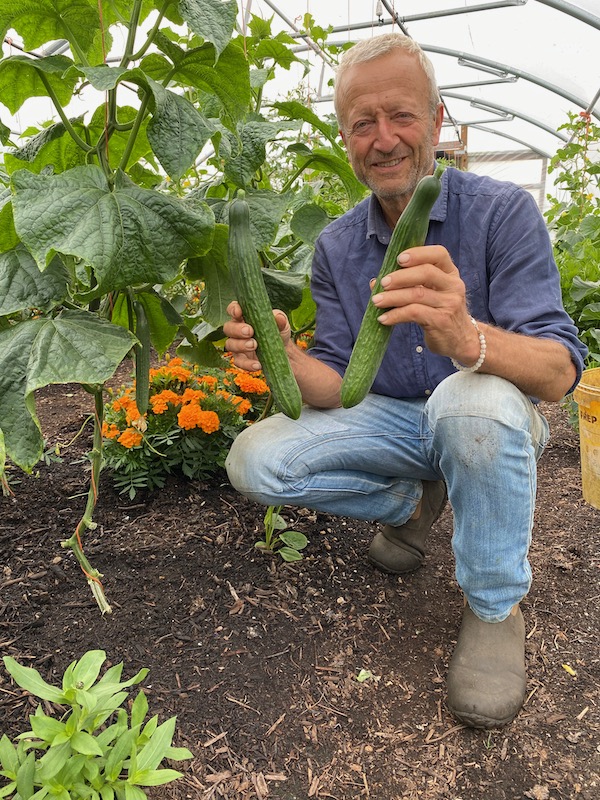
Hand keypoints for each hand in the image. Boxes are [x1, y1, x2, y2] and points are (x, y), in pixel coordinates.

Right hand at [223, 301, 290, 371]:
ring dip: (240, 345)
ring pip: (229, 344)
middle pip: (228, 328)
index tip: (238, 312)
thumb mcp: (282, 324)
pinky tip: (257, 364)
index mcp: (244, 316)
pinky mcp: (241, 359)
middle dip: (237, 329)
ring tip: (254, 345)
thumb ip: (280, 319)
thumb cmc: (278, 332)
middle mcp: (237, 330)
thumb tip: (278, 317)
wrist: (283, 352)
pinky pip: (239, 362)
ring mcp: (237, 345)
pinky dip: (247, 364)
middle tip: (250, 331)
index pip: (233, 309)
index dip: (233, 309)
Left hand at [370, 245, 480, 364]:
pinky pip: (414, 313)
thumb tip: (375, 282)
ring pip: (417, 294)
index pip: (439, 254)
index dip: (418, 253)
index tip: (399, 259)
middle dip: (401, 276)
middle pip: (426, 272)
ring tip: (376, 301)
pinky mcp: (441, 321)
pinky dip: (395, 315)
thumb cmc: (440, 313)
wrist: (460, 340)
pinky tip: (384, 318)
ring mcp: (449, 303)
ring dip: (393, 297)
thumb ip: (408, 284)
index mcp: (450, 273)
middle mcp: (453, 286)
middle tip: (383, 283)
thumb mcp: (430, 294)